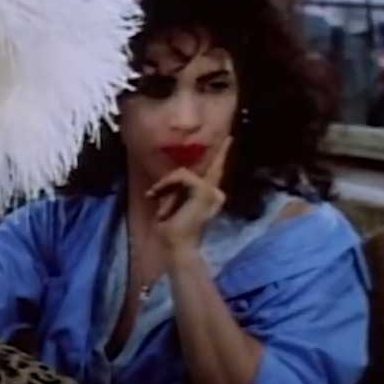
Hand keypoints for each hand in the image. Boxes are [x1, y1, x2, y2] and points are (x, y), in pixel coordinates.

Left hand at [146, 137, 231, 255]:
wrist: (176, 246)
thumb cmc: (172, 229)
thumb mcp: (174, 202)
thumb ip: (180, 187)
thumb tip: (177, 174)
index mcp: (210, 195)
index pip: (216, 169)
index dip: (223, 153)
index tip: (230, 137)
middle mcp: (216, 193)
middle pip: (190, 171)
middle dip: (168, 183)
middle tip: (153, 195)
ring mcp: (213, 192)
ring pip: (183, 174)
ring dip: (165, 187)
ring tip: (158, 205)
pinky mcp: (205, 192)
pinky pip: (182, 176)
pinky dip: (167, 185)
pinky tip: (159, 199)